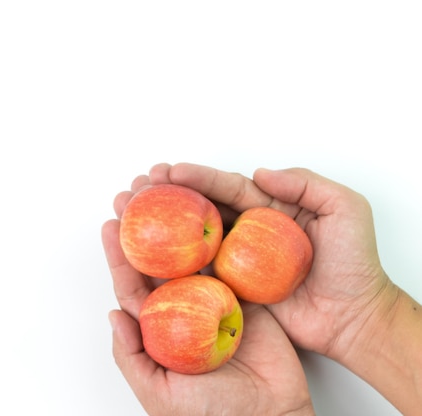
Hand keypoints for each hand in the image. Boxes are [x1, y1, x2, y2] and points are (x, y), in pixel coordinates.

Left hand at [102, 174, 313, 415]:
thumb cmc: (211, 413)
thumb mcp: (159, 393)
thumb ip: (132, 356)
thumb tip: (113, 314)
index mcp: (158, 328)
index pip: (131, 284)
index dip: (119, 255)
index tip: (109, 225)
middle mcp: (182, 307)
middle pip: (157, 259)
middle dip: (143, 226)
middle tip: (132, 194)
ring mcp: (212, 297)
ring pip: (189, 252)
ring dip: (177, 222)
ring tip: (165, 190)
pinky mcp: (243, 293)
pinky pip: (228, 259)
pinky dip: (216, 234)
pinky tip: (205, 209)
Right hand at [143, 163, 394, 359]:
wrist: (352, 317)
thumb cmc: (355, 264)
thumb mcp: (346, 209)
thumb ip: (307, 183)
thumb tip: (259, 174)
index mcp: (270, 207)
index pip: (228, 187)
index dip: (198, 177)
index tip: (169, 172)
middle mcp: (249, 231)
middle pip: (203, 208)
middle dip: (169, 194)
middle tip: (139, 186)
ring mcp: (239, 260)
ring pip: (194, 237)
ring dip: (164, 226)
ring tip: (133, 212)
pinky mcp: (233, 287)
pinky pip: (200, 272)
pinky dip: (174, 262)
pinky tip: (150, 254)